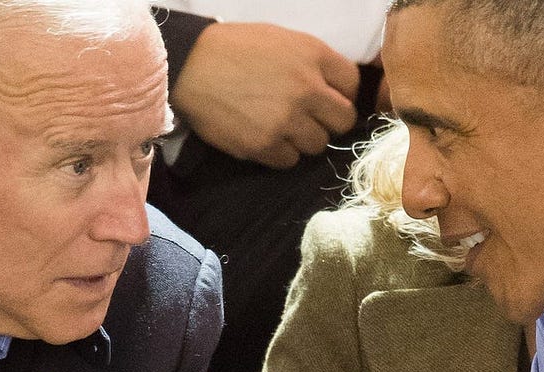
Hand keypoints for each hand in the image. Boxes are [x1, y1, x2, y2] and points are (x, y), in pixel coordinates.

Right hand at [172, 23, 359, 168]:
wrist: (189, 66)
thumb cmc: (234, 49)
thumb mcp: (282, 39)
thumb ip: (314, 61)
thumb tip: (336, 87)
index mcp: (313, 55)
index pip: (353, 84)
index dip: (341, 93)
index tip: (327, 97)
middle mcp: (307, 88)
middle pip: (343, 120)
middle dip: (328, 120)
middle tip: (308, 117)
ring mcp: (287, 119)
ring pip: (318, 144)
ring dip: (302, 138)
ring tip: (279, 125)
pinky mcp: (265, 144)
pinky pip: (289, 160)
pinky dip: (280, 152)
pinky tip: (263, 135)